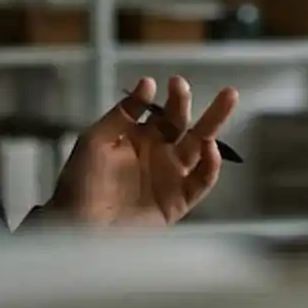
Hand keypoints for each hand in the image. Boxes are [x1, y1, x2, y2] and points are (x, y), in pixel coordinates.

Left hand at [49, 76, 237, 228]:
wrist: (79, 227)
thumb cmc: (81, 183)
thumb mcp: (95, 141)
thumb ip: (123, 114)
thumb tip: (148, 83)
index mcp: (140, 138)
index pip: (164, 113)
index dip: (173, 97)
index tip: (173, 81)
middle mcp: (159, 154)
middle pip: (185, 124)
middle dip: (197, 106)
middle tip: (212, 86)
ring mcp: (171, 177)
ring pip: (201, 146)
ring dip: (214, 123)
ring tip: (228, 99)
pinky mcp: (179, 201)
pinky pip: (202, 181)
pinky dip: (211, 164)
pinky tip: (210, 147)